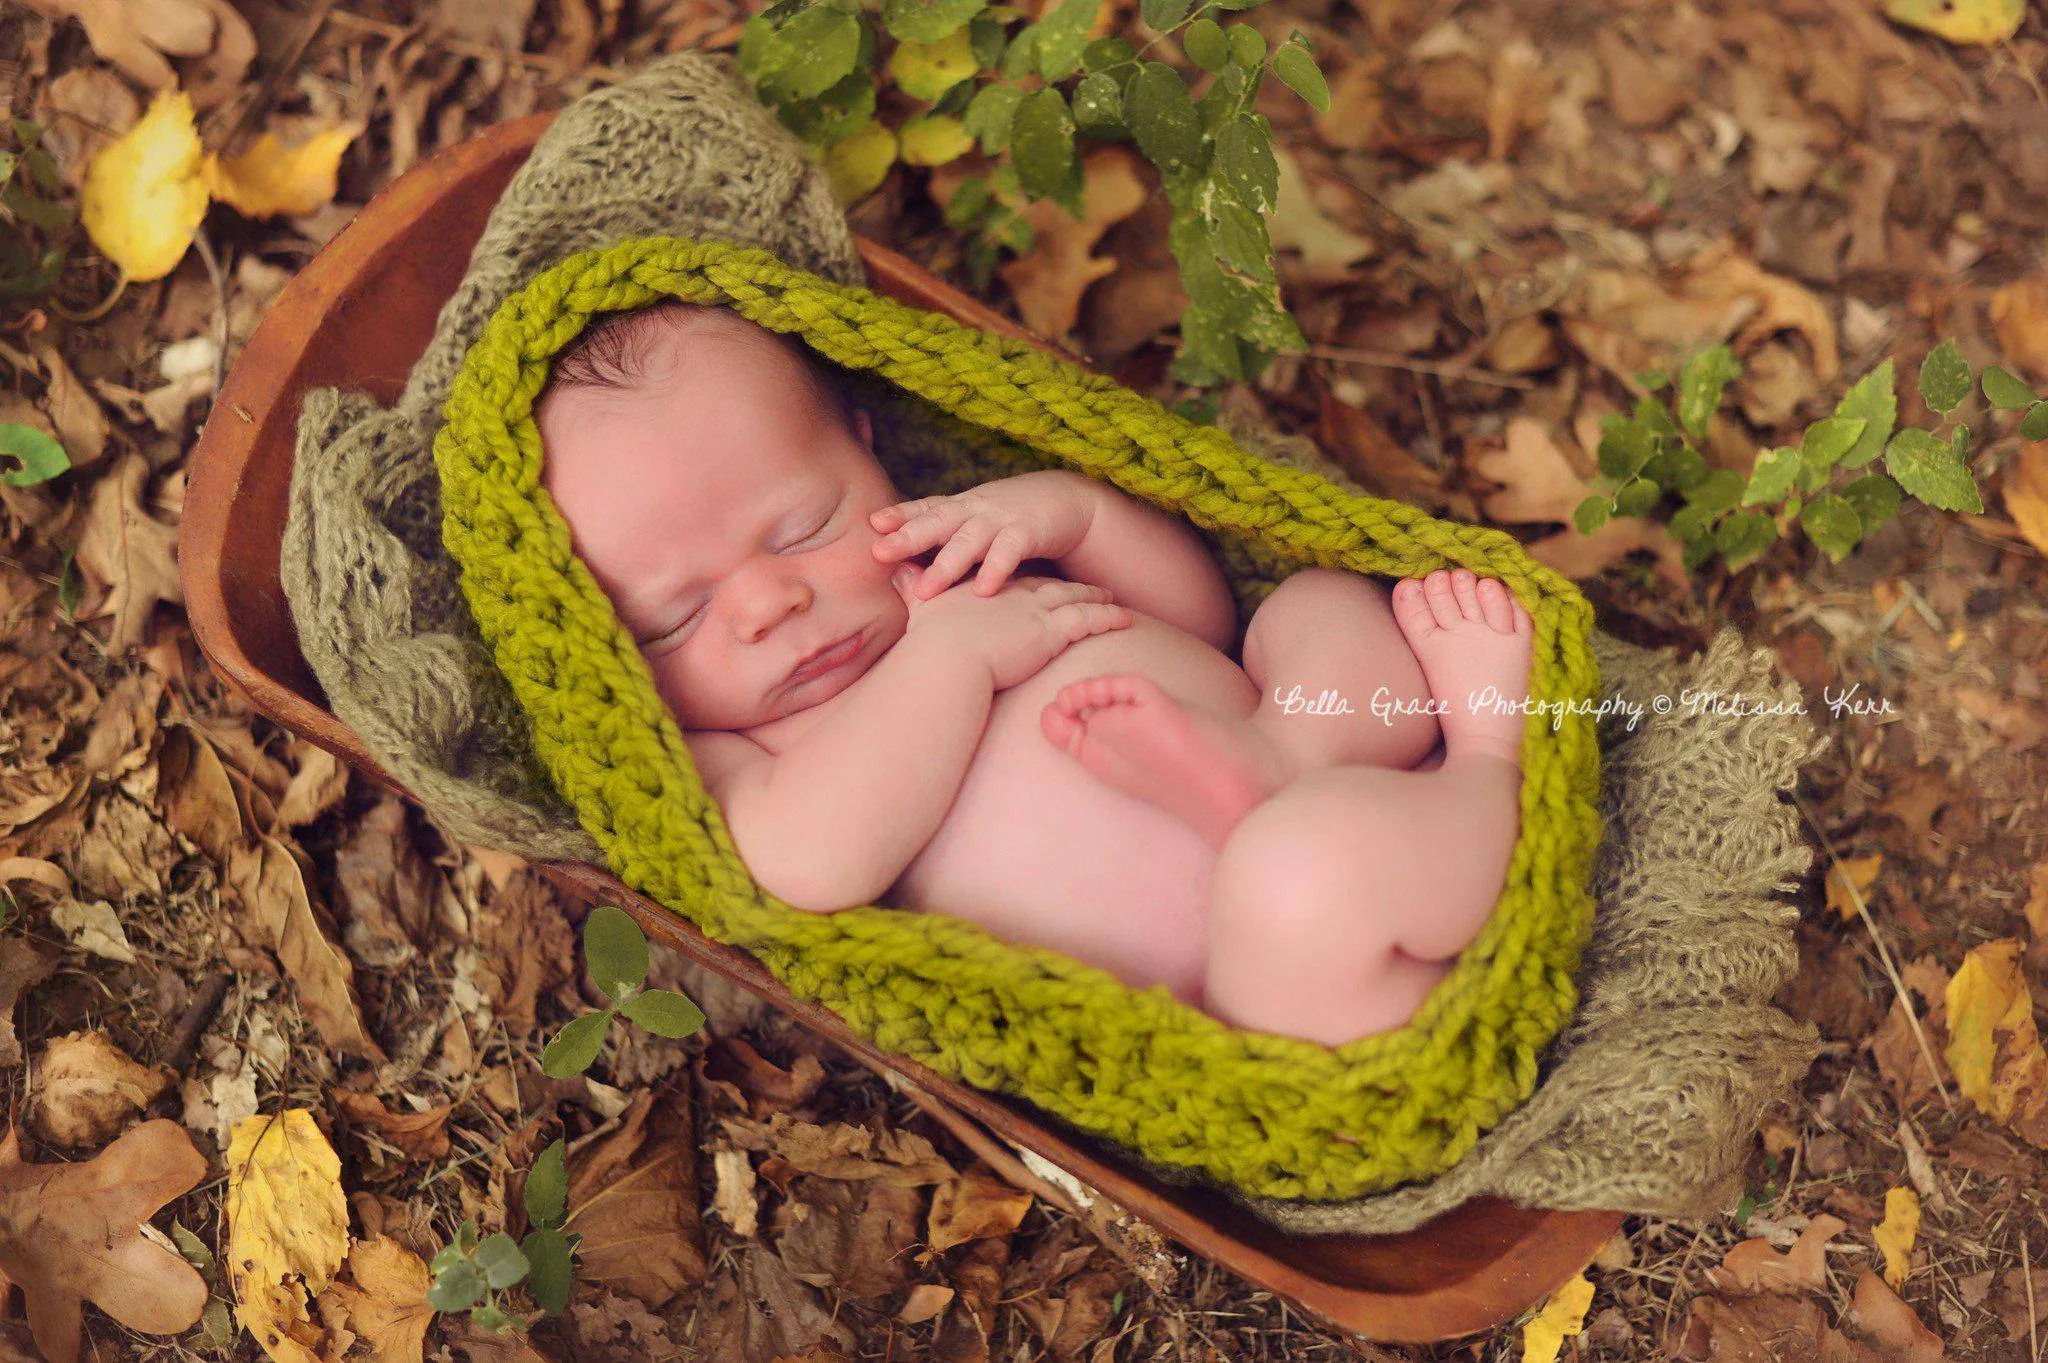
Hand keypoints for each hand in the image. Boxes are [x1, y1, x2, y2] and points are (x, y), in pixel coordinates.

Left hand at [870, 470, 1094, 599]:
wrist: (1070, 502)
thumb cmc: (1014, 518)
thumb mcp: (977, 521)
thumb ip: (947, 538)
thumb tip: (903, 565)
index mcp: (961, 507)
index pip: (926, 509)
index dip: (900, 515)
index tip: (873, 524)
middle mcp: (976, 510)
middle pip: (937, 522)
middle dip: (908, 537)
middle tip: (879, 552)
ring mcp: (1002, 518)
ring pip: (969, 540)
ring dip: (946, 565)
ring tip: (925, 590)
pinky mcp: (1030, 531)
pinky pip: (1009, 552)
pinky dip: (996, 569)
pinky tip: (983, 590)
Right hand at [893, 567, 1130, 690]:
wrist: (945, 658)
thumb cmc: (930, 641)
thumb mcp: (920, 609)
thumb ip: (911, 590)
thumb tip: (894, 574)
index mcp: (987, 589)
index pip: (1014, 580)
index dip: (1030, 579)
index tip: (1041, 580)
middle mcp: (1014, 594)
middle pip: (1049, 585)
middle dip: (1069, 584)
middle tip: (1089, 583)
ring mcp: (1035, 610)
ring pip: (1074, 598)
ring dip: (1095, 596)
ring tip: (1112, 597)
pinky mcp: (1052, 631)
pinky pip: (1089, 620)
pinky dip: (1108, 618)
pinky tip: (1125, 619)